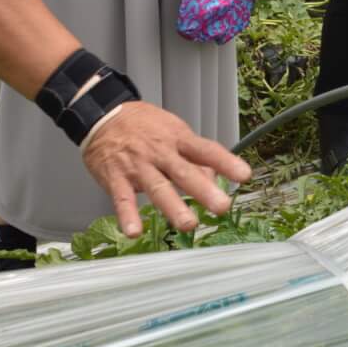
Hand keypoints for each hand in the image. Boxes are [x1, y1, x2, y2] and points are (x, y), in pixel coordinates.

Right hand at [81, 101, 252, 234]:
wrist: (103, 116)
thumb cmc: (143, 126)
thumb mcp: (173, 132)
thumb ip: (194, 158)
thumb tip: (215, 180)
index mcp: (178, 139)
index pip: (206, 150)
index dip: (225, 162)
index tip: (244, 175)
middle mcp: (160, 152)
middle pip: (184, 171)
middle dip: (203, 190)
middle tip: (221, 206)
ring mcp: (138, 166)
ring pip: (157, 187)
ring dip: (173, 206)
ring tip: (188, 224)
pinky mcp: (116, 177)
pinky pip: (122, 198)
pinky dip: (127, 215)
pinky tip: (133, 231)